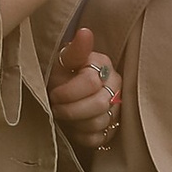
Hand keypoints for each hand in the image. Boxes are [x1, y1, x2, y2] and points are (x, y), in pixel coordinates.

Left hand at [52, 24, 122, 152]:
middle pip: (99, 105)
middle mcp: (116, 86)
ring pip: (99, 123)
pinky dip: (81, 136)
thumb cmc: (62, 75)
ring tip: (63, 115)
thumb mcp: (64, 60)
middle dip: (71, 109)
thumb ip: (76, 50)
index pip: (91, 82)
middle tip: (56, 107)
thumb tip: (85, 33)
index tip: (54, 93)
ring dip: (75, 123)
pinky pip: (98, 139)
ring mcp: (116, 109)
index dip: (68, 92)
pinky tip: (74, 127)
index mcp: (104, 66)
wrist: (62, 95)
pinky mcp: (112, 129)